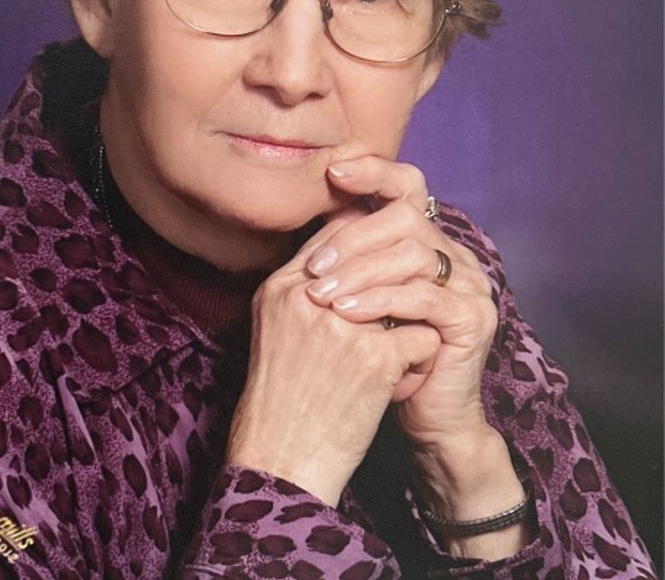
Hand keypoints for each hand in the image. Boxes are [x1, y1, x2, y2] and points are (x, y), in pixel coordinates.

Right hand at [225, 202, 442, 507]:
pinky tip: (405, 381)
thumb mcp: (276, 331)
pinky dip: (420, 361)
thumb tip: (354, 256)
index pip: (337, 237)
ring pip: (407, 293)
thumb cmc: (281, 400)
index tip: (389, 263)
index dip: (370, 245)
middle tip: (407, 304)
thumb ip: (307, 292)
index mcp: (282, 288)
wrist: (280, 462)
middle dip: (398, 278)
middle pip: (376, 257)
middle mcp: (309, 298)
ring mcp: (342, 325)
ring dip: (411, 318)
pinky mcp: (373, 358)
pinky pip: (422, 337)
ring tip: (404, 344)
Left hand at [304, 155, 497, 453]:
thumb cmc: (383, 357)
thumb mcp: (360, 299)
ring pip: (413, 254)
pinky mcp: (473, 318)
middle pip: (406, 217)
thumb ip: (347, 259)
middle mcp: (455, 255)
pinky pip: (424, 297)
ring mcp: (470, 284)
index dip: (375, 172)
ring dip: (361, 271)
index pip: (408, 187)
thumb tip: (308, 216)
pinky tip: (346, 313)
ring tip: (322, 293)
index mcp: (429, 241)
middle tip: (314, 267)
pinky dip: (381, 301)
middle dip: (354, 237)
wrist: (426, 419)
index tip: (333, 172)